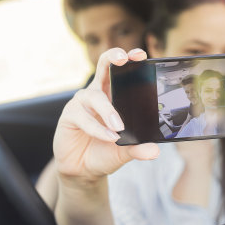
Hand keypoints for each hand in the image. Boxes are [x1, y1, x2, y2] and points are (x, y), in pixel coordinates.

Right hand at [53, 48, 159, 186]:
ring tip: (119, 127)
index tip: (140, 55)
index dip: (128, 58)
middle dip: (113, 57)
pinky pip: (83, 118)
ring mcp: (81, 103)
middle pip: (103, 65)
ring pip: (94, 96)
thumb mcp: (126, 150)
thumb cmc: (106, 151)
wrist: (84, 170)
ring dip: (108, 111)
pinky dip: (97, 128)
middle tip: (124, 59)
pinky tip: (108, 137)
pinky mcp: (69, 116)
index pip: (120, 69)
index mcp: (113, 93)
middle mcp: (97, 93)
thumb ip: (139, 148)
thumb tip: (154, 150)